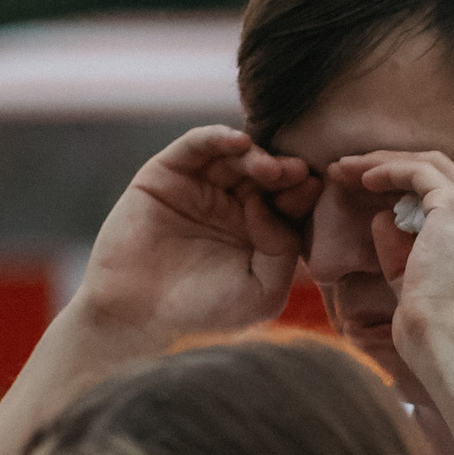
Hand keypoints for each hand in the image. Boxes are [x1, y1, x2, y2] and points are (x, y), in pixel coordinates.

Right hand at [71, 126, 319, 343]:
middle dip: (286, 170)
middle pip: (268, 173)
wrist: (137, 316)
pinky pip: (196, 145)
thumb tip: (270, 206)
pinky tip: (240, 143)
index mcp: (262, 231)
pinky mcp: (167, 174)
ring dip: (258, 155)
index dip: (304, 193)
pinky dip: (218, 137)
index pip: (291, 201)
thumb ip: (282, 250)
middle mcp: (234, 204)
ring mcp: (201, 186)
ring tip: (270, 169)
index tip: (316, 190)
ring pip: (237, 156)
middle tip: (298, 172)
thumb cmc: (204, 312)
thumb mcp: (263, 291)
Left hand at [330, 151, 453, 361]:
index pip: (453, 193)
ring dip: (384, 162)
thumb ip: (403, 247)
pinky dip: (387, 169)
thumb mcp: (419, 281)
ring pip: (429, 165)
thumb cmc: (440, 328)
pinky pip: (417, 172)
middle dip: (393, 166)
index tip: (372, 192)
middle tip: (350, 170)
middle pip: (442, 172)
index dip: (409, 187)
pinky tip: (361, 178)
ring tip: (344, 169)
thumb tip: (382, 217)